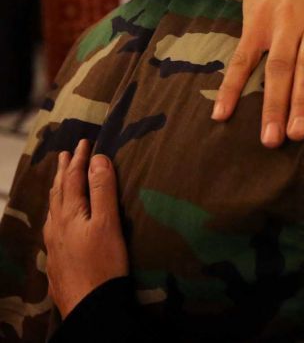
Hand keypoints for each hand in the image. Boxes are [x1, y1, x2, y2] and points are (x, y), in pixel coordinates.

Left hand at [43, 140, 128, 318]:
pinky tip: (58, 220)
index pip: (73, 179)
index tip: (84, 142)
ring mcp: (55, 244)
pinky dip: (55, 212)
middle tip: (66, 154)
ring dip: (57, 190)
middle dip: (64, 171)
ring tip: (59, 180)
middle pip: (59, 192)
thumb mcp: (108, 223)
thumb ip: (103, 190)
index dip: (79, 160)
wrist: (91, 305)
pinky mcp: (57, 259)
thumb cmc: (105, 263)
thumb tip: (97, 159)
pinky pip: (52, 226)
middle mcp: (57, 226)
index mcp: (70, 214)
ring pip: (52, 209)